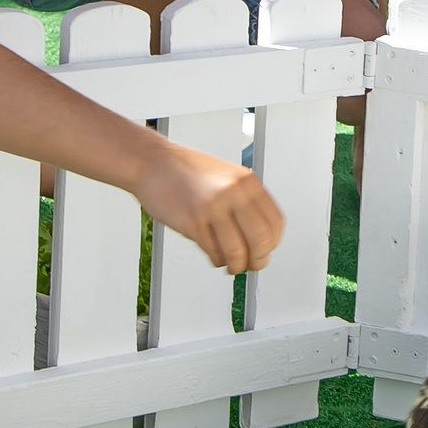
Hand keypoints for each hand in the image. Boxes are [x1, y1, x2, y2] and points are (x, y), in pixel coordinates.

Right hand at [132, 142, 282, 274]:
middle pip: (261, 240)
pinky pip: (213, 252)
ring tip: (232, 266)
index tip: (265, 251)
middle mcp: (234, 193)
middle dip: (258, 260)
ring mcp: (213, 207)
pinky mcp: (193, 221)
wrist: (152, 162)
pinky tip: (215, 256)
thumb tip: (259, 238)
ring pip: (237, 252)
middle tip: (252, 265)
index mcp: (247, 182)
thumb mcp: (227, 177)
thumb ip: (245, 202)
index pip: (275, 222)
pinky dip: (217, 260)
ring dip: (236, 265)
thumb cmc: (185, 170)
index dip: (272, 243)